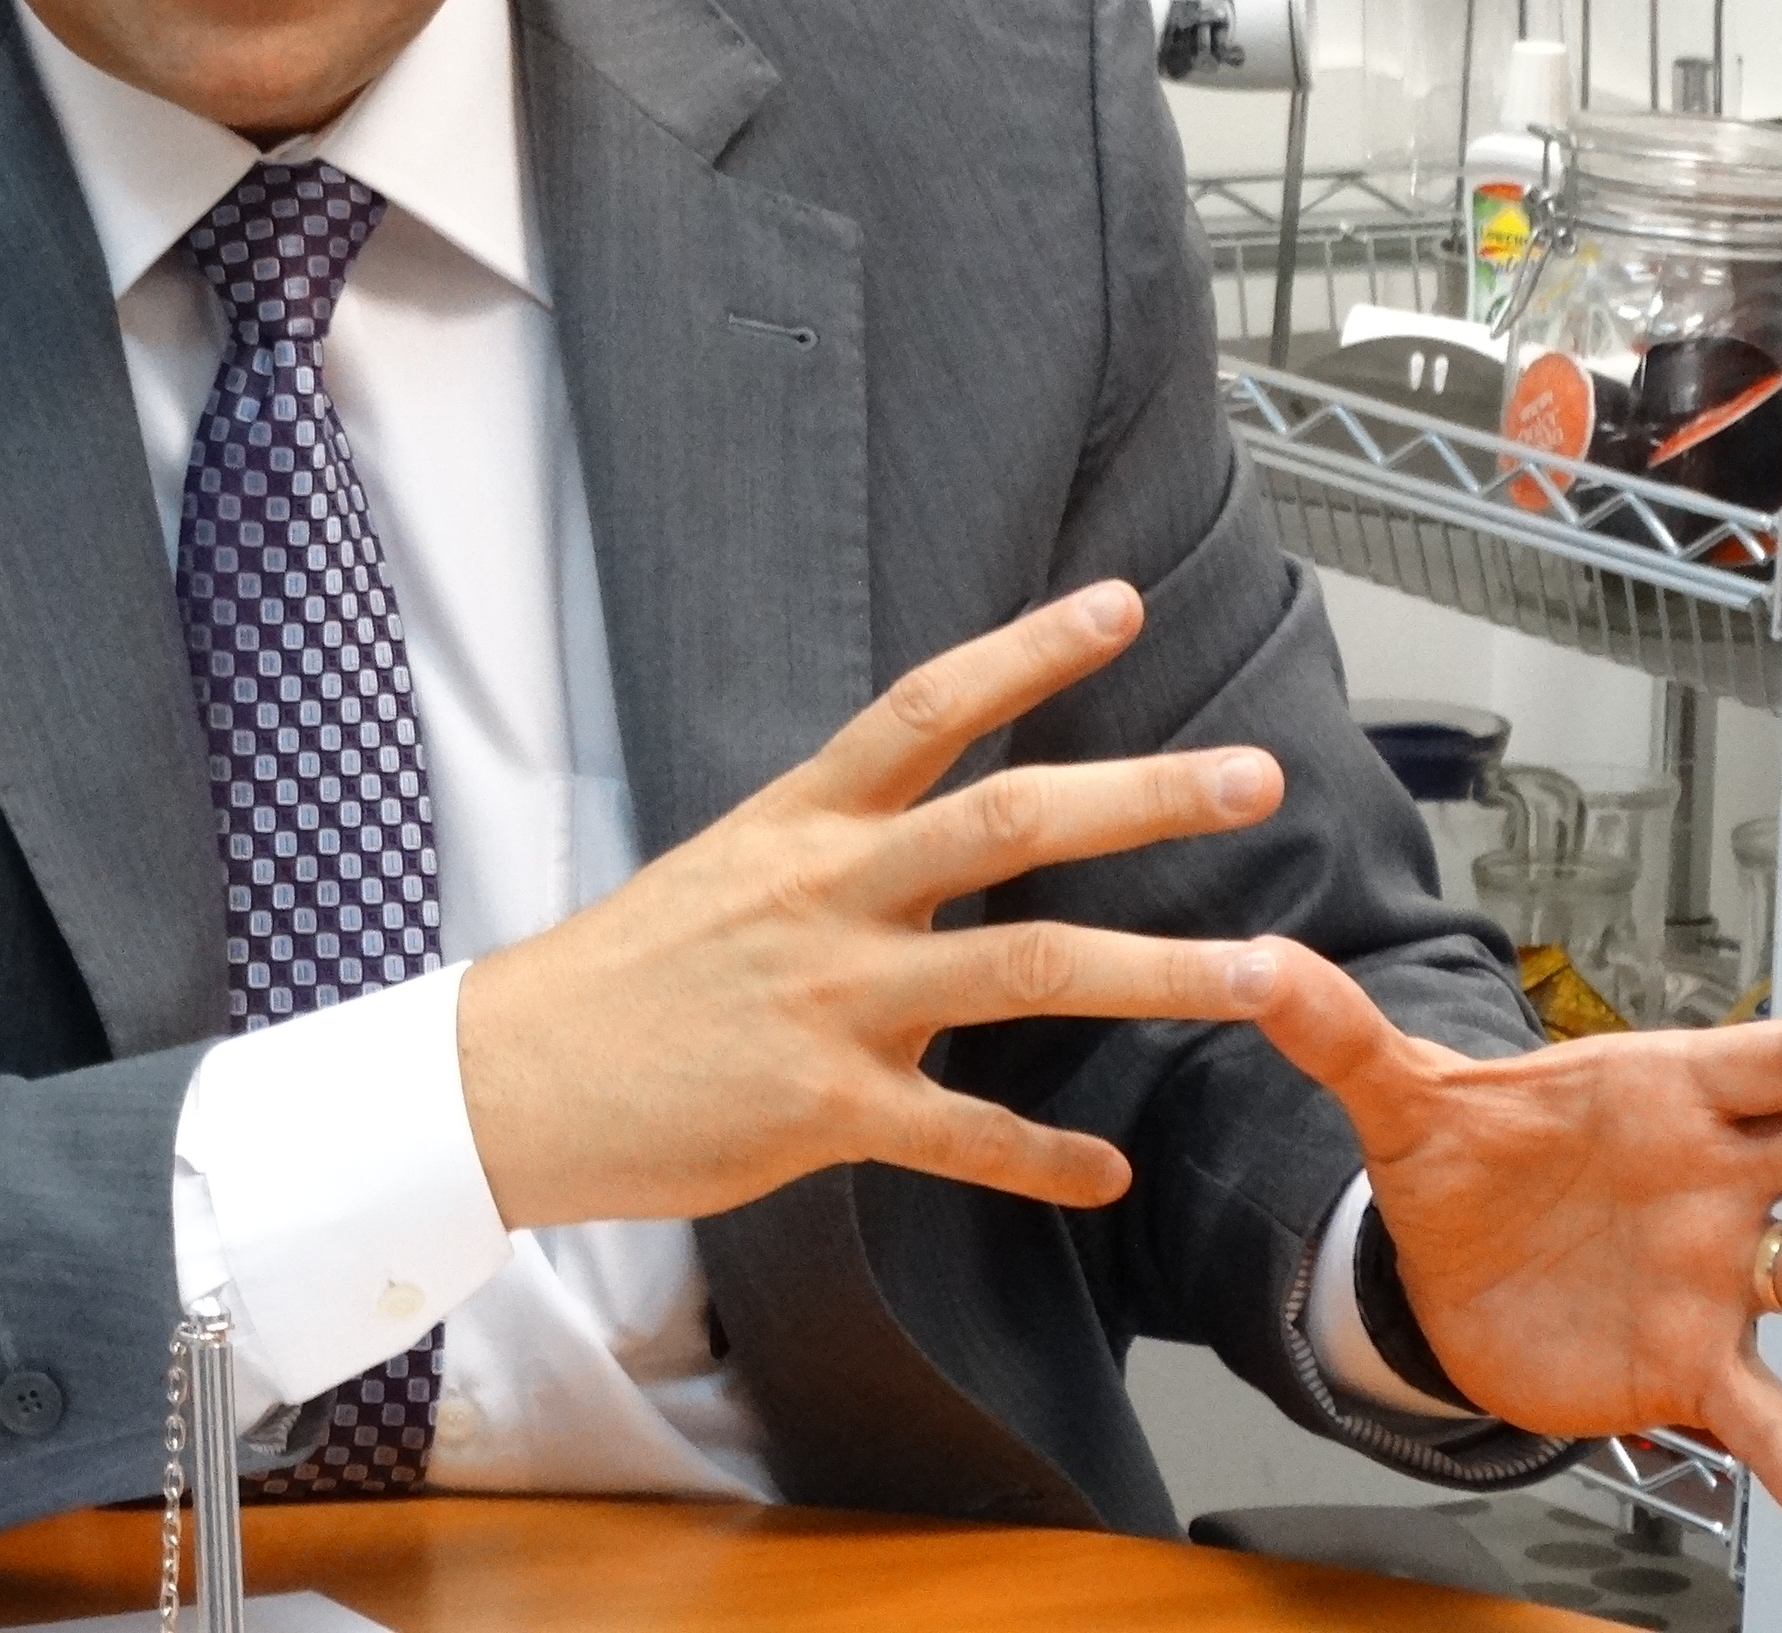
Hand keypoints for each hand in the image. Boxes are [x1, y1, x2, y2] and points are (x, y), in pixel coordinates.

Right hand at [456, 581, 1288, 1230]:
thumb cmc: (625, 974)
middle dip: (1143, 797)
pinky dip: (1046, 1158)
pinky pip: (965, 1137)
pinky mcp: (824, 1109)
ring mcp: (831, 1001)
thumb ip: (838, 850)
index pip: (924, 709)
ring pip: (1025, 971)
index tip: (1119, 606)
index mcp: (800, 822)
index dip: (1026, 652)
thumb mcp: (728, 868)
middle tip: (1253, 776)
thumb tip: (934, 831)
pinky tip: (1108, 1173)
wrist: (515, 1076)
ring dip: (1158, 972)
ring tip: (1266, 975)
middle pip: (1008, 822)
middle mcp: (827, 894)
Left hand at [1252, 945, 1781, 1562]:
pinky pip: (1770, 1424)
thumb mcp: (1393, 1094)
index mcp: (1657, 1094)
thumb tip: (1254, 963)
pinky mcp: (1694, 1367)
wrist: (1443, 1272)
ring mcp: (1717, 1276)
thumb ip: (1334, 1031)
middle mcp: (1712, 1180)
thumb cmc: (1460, 1165)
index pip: (1770, 1059)